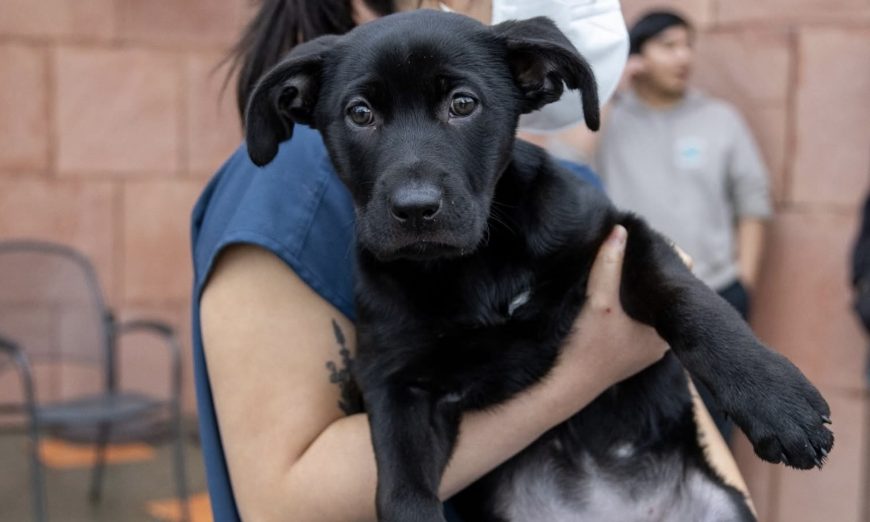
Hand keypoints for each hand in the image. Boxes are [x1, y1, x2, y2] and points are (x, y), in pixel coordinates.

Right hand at [562, 225, 668, 392]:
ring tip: (626, 265)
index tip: (646, 244)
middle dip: (651, 272)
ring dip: (640, 288)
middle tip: (635, 249)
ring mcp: (648, 349)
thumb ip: (609, 265)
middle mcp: (664, 340)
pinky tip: (617, 292)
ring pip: (652, 307)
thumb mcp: (599, 301)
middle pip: (665, 295)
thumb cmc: (587, 346)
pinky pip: (640, 320)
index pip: (679, 283)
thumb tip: (620, 231)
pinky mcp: (631, 353)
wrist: (569, 385)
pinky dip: (632, 304)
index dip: (666, 260)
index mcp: (666, 328)